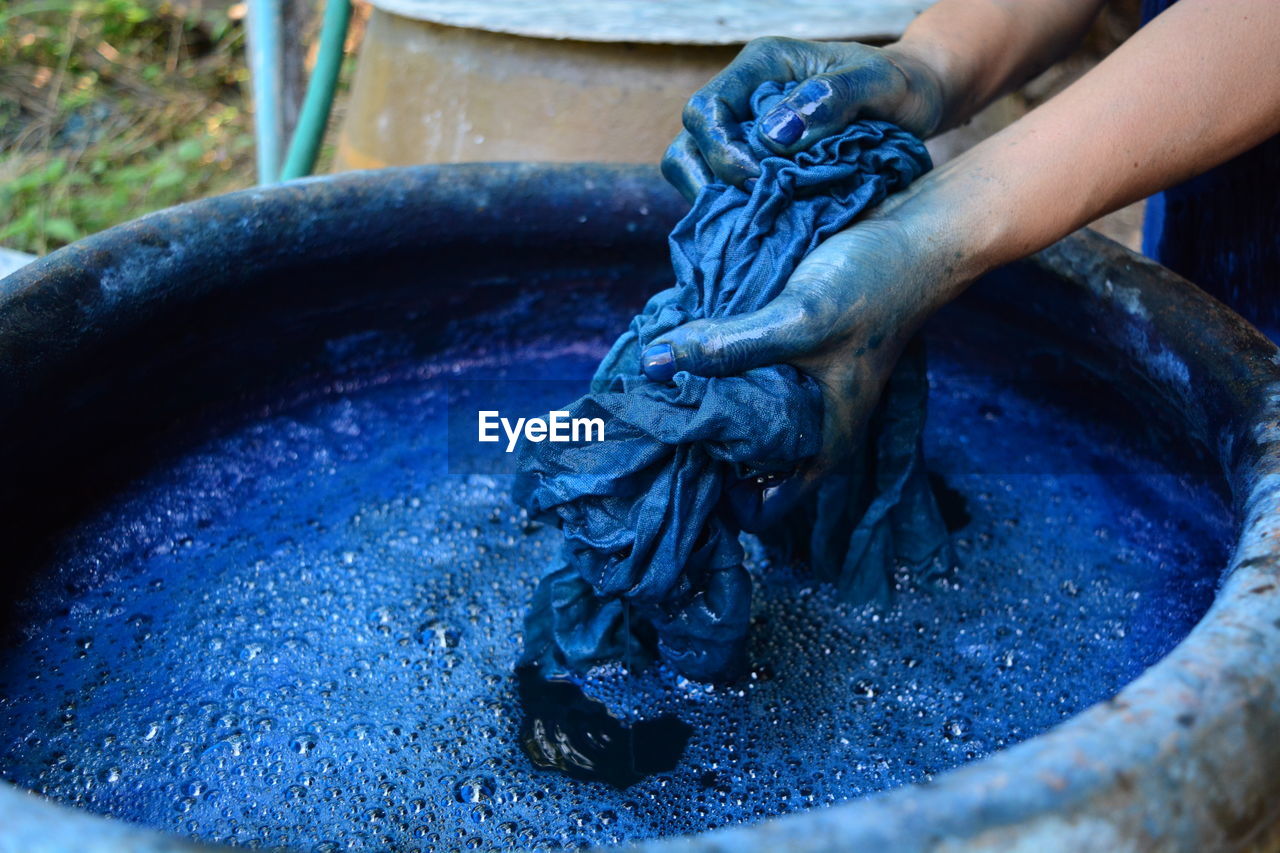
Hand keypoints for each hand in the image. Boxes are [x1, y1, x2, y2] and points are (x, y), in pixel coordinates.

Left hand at [638, 206, 958, 528]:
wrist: (913, 233)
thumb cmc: (873, 287)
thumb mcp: (799, 320)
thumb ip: (728, 346)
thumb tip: (651, 364)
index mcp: (822, 446)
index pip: (759, 510)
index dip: (715, 501)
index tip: (670, 466)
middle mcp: (808, 430)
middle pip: (737, 467)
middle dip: (692, 449)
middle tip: (645, 424)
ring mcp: (797, 395)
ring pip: (733, 420)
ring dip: (696, 407)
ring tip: (650, 391)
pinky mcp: (786, 359)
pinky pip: (736, 380)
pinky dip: (709, 372)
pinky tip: (677, 352)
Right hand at [662, 37, 945, 200]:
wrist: (913, 101)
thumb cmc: (898, 85)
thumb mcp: (879, 83)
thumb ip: (831, 98)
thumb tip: (774, 134)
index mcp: (760, 68)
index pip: (706, 110)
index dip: (721, 152)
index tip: (759, 179)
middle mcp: (742, 100)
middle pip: (688, 147)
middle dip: (713, 183)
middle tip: (758, 205)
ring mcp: (744, 136)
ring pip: (696, 175)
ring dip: (720, 203)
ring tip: (759, 220)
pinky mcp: (755, 168)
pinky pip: (725, 195)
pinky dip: (739, 214)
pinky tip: (769, 225)